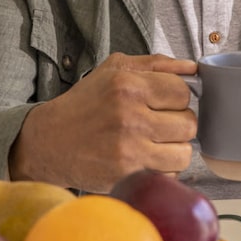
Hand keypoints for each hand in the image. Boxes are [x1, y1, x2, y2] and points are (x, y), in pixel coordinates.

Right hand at [8, 53, 197, 191]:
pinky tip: (143, 159)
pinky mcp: (126, 176)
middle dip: (177, 124)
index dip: (176, 98)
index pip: (183, 93)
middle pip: (189, 124)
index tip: (163, 103)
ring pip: (183, 153)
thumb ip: (156, 64)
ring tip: (153, 143)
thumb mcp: (114, 70)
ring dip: (173, 150)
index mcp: (128, 86)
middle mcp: (130, 117)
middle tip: (158, 125)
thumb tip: (193, 68)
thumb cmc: (85, 104)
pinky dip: (161, 170)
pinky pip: (168, 175)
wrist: (48, 142)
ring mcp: (128, 150)